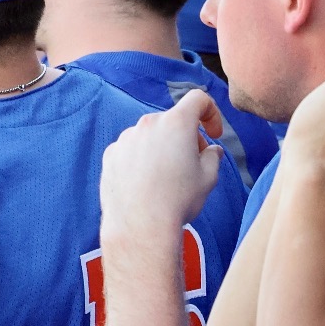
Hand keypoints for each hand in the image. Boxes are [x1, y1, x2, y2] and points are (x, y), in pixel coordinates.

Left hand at [99, 90, 224, 246]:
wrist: (140, 226)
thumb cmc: (178, 201)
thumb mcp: (208, 178)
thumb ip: (213, 157)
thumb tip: (212, 151)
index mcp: (176, 123)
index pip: (198, 99)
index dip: (211, 113)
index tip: (213, 134)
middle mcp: (149, 124)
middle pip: (173, 120)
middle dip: (186, 137)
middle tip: (193, 163)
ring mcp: (126, 138)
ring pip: (150, 135)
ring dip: (162, 148)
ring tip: (167, 178)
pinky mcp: (111, 154)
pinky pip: (131, 149)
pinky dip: (141, 159)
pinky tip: (146, 184)